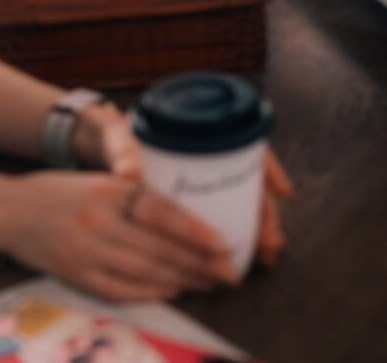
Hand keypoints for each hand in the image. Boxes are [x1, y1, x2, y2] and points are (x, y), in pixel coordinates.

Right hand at [0, 170, 237, 300]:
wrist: (7, 210)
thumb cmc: (57, 190)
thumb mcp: (96, 180)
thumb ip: (132, 195)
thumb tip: (180, 218)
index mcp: (108, 189)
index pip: (162, 212)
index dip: (197, 232)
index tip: (225, 245)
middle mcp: (100, 220)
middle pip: (161, 248)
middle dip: (201, 263)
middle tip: (230, 273)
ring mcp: (87, 251)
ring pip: (146, 272)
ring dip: (183, 280)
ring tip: (209, 283)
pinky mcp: (76, 275)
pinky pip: (121, 289)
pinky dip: (151, 292)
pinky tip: (173, 291)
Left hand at [73, 102, 293, 270]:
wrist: (104, 149)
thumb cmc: (118, 138)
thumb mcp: (121, 140)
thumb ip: (124, 153)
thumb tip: (127, 175)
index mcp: (198, 129)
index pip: (246, 141)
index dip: (268, 166)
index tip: (282, 192)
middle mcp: (211, 150)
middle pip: (250, 179)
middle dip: (265, 211)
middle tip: (271, 242)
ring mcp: (208, 176)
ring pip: (244, 200)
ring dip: (258, 227)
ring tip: (266, 256)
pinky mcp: (200, 198)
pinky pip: (228, 215)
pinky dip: (239, 234)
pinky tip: (248, 255)